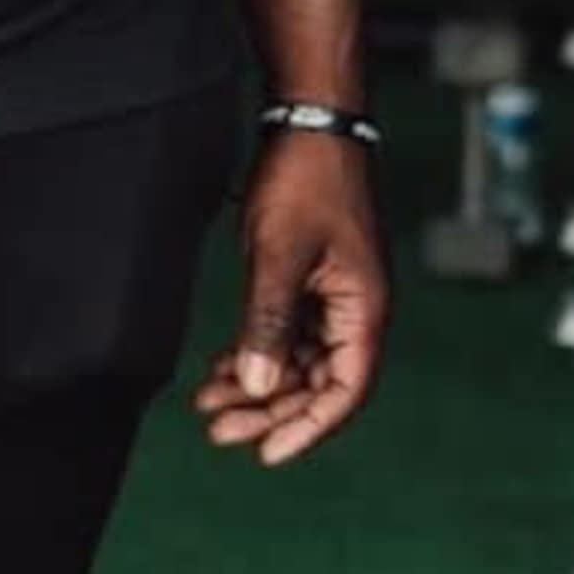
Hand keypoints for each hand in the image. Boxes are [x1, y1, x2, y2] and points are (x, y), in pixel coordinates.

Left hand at [191, 128, 387, 464]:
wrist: (312, 120)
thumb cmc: (307, 179)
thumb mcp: (279, 255)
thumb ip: (268, 323)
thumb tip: (259, 386)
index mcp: (364, 309)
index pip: (346, 391)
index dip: (308, 428)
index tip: (266, 453)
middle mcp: (356, 309)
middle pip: (319, 383)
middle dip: (270, 411)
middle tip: (219, 430)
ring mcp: (336, 294)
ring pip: (300, 361)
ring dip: (259, 383)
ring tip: (209, 403)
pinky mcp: (315, 279)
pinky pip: (289, 333)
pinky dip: (258, 351)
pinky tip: (221, 367)